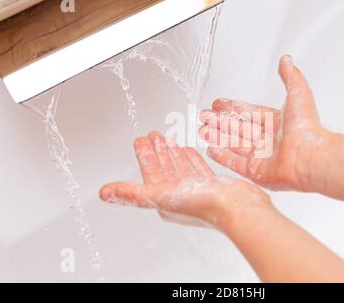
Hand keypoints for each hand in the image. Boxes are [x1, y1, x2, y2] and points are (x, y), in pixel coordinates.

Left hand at [99, 132, 271, 228]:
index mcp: (165, 199)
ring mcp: (197, 191)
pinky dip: (191, 159)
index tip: (140, 139)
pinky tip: (189, 150)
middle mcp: (179, 196)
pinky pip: (198, 170)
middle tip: (152, 134)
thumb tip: (104, 193)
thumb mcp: (161, 195)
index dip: (144, 155)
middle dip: (157, 151)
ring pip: (180, 168)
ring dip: (172, 153)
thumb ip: (132, 193)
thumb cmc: (204, 205)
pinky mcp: (213, 186)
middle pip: (164, 168)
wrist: (238, 208)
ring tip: (168, 138)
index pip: (150, 172)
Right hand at [199, 55, 331, 191]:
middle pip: (238, 128)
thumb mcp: (297, 92)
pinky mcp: (256, 172)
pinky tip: (211, 149)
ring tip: (202, 130)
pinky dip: (222, 156)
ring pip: (234, 144)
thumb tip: (286, 60)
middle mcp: (268, 139)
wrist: (309, 156)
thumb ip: (289, 76)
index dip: (233, 107)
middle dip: (219, 122)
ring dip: (217, 136)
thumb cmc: (305, 127)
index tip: (219, 104)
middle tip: (204, 116)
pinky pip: (235, 163)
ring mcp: (261, 157)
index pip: (249, 112)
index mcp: (276, 122)